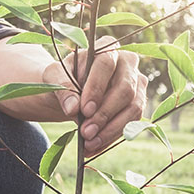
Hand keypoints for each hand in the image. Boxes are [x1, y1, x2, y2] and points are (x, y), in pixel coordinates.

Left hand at [44, 37, 147, 155]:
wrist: (74, 92)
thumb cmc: (65, 78)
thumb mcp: (54, 78)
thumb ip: (61, 88)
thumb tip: (73, 108)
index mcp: (107, 47)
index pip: (106, 63)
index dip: (97, 87)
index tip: (84, 110)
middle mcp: (128, 62)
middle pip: (125, 88)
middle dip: (105, 114)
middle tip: (86, 132)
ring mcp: (138, 84)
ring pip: (133, 108)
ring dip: (111, 129)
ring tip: (90, 143)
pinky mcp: (139, 103)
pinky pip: (132, 123)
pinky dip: (113, 137)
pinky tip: (96, 146)